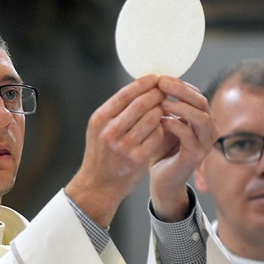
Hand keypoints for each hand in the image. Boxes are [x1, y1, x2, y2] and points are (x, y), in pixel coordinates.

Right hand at [65, 75, 166, 226]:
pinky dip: (161, 128)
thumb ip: (115, 110)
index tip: (155, 78)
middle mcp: (110, 131)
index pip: (126, 93)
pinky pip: (157, 135)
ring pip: (152, 117)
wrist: (98, 185)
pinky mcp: (138, 158)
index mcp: (100, 119)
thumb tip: (139, 86)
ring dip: (161, 110)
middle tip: (165, 91)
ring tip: (163, 109)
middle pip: (141, 103)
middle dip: (157, 94)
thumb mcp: (99, 129)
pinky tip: (160, 128)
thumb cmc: (101, 153)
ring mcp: (124, 146)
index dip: (144, 83)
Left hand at [149, 76, 216, 221]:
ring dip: (181, 107)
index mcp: (201, 117)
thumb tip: (152, 80)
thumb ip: (162, 104)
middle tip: (161, 83)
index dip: (179, 84)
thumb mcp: (161, 121)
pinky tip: (160, 121)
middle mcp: (208, 128)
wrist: (161, 178)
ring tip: (161, 102)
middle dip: (181, 90)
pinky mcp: (196, 156)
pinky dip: (175, 125)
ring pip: (201, 118)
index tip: (159, 77)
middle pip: (201, 101)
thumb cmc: (160, 148)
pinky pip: (189, 136)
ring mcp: (205, 143)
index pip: (195, 93)